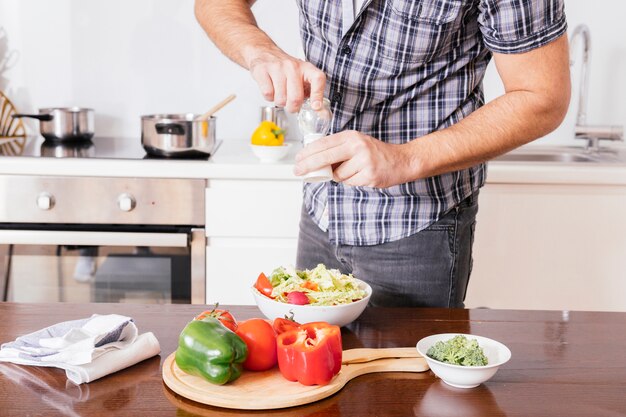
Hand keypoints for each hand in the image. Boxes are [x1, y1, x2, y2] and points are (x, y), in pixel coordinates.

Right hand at [247, 49, 325, 112]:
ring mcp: (277, 67)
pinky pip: (268, 94)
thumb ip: (310, 92)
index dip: (318, 95)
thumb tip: (320, 111)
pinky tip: (271, 89)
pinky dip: (269, 97)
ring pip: (281, 99)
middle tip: (291, 105)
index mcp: (306, 68)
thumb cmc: (285, 69)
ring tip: (279, 93)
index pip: (318, 79)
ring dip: (279, 102)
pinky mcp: (262, 70)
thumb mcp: (301, 76)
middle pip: (296, 98)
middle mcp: (293, 66)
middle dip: (292, 107)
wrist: (264, 52)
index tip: (316, 107)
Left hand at [294, 130, 413, 187]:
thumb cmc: (374, 153)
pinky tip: (361, 175)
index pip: (323, 144)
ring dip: (338, 177)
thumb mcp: (356, 144)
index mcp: (351, 136)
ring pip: (337, 174)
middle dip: (308, 166)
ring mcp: (364, 161)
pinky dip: (351, 181)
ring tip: (352, 171)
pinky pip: (349, 182)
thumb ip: (337, 149)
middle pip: (325, 157)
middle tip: (298, 172)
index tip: (297, 160)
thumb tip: (313, 161)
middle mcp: (357, 146)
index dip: (307, 153)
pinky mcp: (369, 175)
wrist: (401, 161)